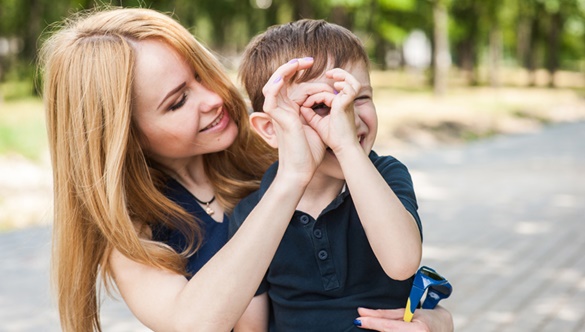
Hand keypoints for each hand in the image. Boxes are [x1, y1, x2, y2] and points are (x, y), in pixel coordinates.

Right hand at [261, 58, 325, 181]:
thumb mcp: (319, 124)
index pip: (293, 85)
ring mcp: (277, 112)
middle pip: (281, 80)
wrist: (302, 170)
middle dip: (293, 67)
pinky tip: (287, 75)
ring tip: (299, 62)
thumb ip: (320, 110)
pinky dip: (277, 82)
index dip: (302, 74)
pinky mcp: (276, 116)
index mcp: (290, 110)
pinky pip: (271, 94)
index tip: (317, 67)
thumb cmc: (310, 152)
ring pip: (273, 83)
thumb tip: (330, 99)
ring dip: (285, 70)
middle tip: (309, 60)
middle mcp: (281, 109)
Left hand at [300, 68, 361, 153]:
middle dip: (339, 74)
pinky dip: (342, 84)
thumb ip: (310, 114)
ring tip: (330, 74)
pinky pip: (348, 89)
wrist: (342, 148)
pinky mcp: (347, 105)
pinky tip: (331, 87)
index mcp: (340, 105)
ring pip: (351, 82)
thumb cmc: (333, 138)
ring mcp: (348, 103)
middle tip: (328, 73)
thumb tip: (301, 106)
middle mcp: (347, 102)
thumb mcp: (318, 123)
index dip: (321, 91)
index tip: (308, 100)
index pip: (334, 90)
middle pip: (348, 81)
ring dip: (342, 75)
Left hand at [354, 306, 452, 331]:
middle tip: (362, 320)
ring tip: (375, 323)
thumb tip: (367, 313)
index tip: (359, 318)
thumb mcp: (412, 312)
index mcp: (418, 330)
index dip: (372, 322)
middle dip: (374, 326)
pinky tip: (384, 328)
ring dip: (381, 330)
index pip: (389, 326)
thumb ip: (390, 314)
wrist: (446, 329)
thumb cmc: (432, 318)